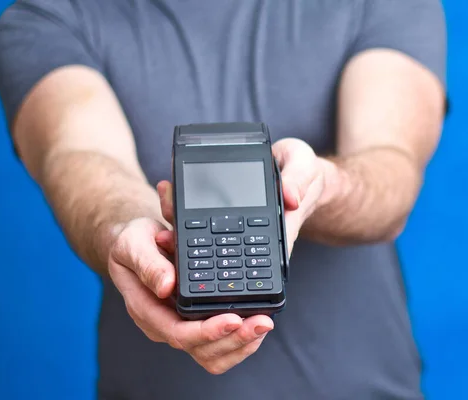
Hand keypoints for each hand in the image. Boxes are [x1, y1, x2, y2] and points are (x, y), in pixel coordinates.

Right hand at [107, 216, 273, 374]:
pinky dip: (240, 337)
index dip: (208, 332)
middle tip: (263, 322)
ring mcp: (180, 324)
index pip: (179, 333)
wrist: (134, 243)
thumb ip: (148, 264)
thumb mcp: (133, 244)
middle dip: (235, 340)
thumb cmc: (132, 243)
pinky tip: (256, 322)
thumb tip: (166, 286)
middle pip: (201, 349)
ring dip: (242, 343)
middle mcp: (165, 323)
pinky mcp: (195, 320)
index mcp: (147, 309)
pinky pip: (219, 342)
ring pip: (213, 353)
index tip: (234, 319)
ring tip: (264, 324)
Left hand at [156, 137, 328, 260]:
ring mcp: (237, 225)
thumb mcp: (305, 166)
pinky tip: (167, 194)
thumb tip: (290, 198)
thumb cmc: (304, 171)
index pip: (250, 252)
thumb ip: (299, 179)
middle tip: (166, 237)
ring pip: (206, 235)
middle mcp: (252, 233)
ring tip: (162, 218)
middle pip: (220, 248)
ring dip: (182, 228)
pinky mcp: (226, 212)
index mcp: (274, 228)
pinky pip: (202, 216)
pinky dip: (184, 209)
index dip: (226, 258)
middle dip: (194, 245)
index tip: (201, 258)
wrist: (298, 170)